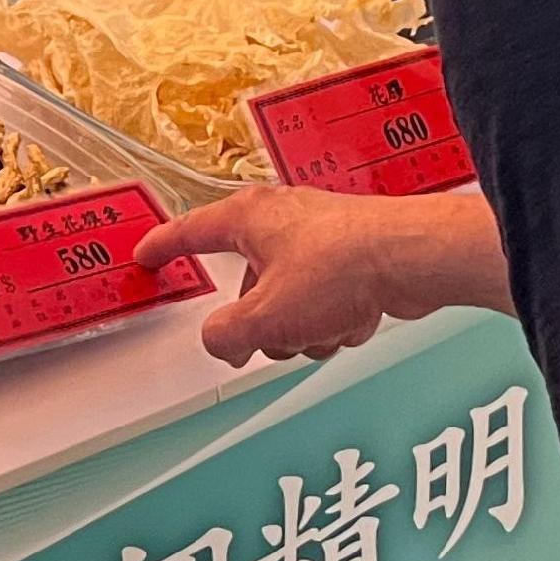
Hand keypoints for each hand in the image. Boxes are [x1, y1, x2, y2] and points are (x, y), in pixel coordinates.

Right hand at [132, 184, 506, 366]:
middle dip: (261, 322)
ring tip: (324, 326)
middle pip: (247, 286)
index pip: (192, 230)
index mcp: (249, 219)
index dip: (164, 246)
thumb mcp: (267, 316)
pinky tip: (353, 318)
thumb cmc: (345, 267)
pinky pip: (323, 307)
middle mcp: (281, 221)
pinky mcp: (349, 261)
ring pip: (287, 304)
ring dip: (302, 329)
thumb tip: (221, 342)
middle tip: (268, 337)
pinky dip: (334, 321)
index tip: (147, 253)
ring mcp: (318, 240)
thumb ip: (228, 336)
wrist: (412, 259)